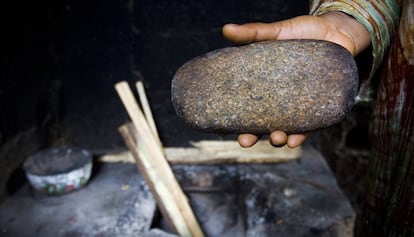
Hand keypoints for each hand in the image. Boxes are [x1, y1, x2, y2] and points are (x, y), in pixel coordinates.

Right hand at [222, 12, 369, 147]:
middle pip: (260, 124)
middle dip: (252, 137)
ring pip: (284, 129)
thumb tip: (226, 29)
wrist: (336, 31)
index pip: (244, 107)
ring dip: (277, 139)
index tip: (222, 130)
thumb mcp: (276, 32)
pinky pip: (308, 127)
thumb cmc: (303, 32)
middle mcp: (278, 100)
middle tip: (245, 141)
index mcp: (263, 86)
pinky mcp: (318, 107)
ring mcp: (297, 105)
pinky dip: (301, 136)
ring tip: (275, 138)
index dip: (233, 120)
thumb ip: (253, 33)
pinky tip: (294, 140)